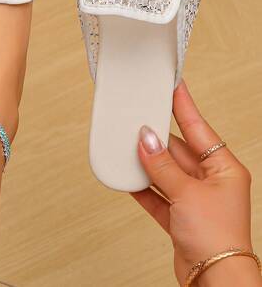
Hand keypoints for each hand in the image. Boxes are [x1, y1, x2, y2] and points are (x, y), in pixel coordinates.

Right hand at [131, 82, 260, 285]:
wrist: (214, 282)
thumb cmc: (217, 238)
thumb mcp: (187, 193)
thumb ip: (162, 165)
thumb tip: (146, 139)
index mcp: (223, 168)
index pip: (198, 127)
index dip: (183, 105)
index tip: (174, 85)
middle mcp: (211, 181)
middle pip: (178, 150)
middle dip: (157, 139)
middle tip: (138, 121)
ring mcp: (195, 198)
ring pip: (165, 172)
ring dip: (148, 164)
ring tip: (128, 148)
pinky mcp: (181, 216)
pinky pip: (158, 194)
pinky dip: (143, 187)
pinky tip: (130, 178)